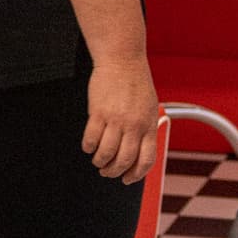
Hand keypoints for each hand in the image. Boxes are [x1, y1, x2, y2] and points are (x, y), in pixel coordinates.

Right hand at [81, 57, 158, 183]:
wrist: (122, 58)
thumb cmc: (135, 80)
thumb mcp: (149, 107)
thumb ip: (145, 128)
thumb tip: (140, 149)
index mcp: (148, 125)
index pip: (146, 160)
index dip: (135, 175)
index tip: (127, 178)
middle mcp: (133, 125)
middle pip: (124, 161)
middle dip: (113, 171)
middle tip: (106, 171)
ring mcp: (116, 119)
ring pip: (106, 153)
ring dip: (99, 161)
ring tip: (96, 159)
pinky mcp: (98, 112)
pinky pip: (91, 138)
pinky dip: (88, 147)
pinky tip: (88, 146)